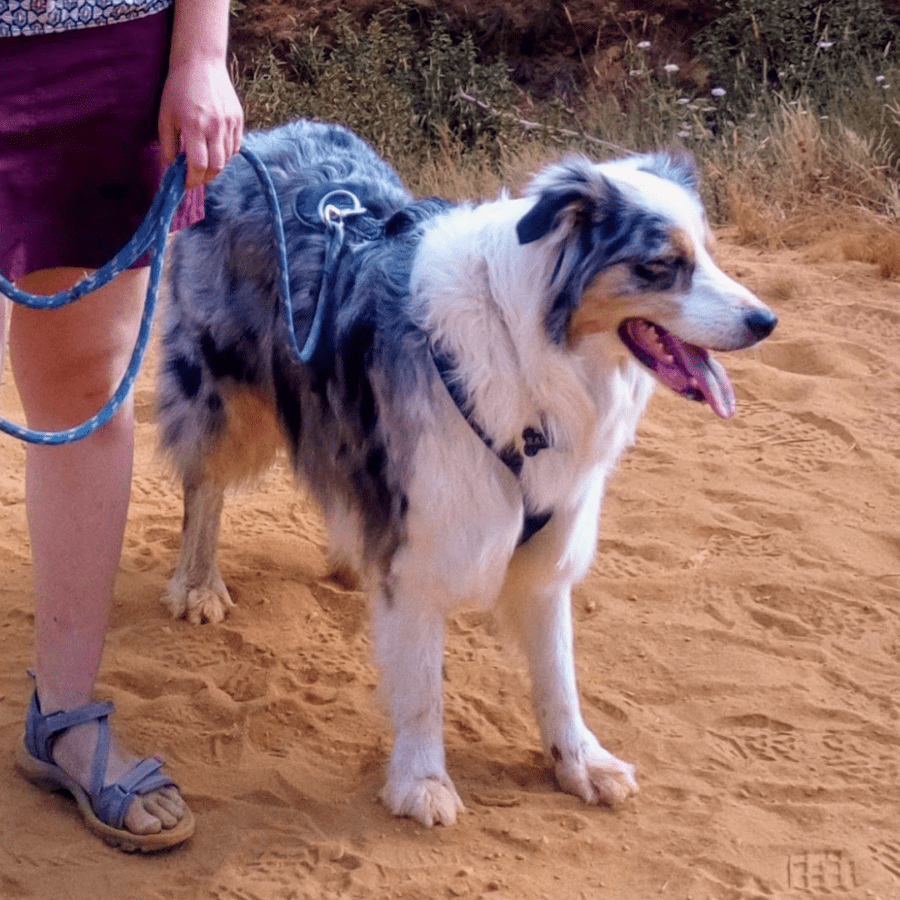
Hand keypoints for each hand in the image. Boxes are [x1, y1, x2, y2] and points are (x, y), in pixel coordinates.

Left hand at [158, 57, 242, 188]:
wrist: (201, 63)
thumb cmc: (178, 89)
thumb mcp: (165, 117)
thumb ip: (168, 146)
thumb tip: (170, 170)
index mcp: (194, 126)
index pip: (198, 165)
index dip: (192, 180)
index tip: (186, 184)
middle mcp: (215, 127)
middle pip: (216, 167)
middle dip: (205, 178)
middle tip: (195, 178)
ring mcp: (229, 123)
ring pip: (227, 158)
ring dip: (215, 165)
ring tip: (204, 162)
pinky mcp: (238, 119)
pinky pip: (235, 146)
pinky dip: (226, 153)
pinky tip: (215, 149)